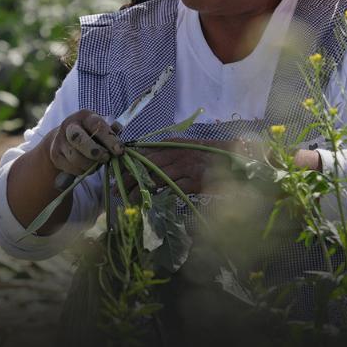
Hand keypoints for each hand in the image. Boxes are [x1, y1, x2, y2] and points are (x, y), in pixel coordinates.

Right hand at [46, 110, 124, 175]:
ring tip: (98, 163)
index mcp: (84, 116)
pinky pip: (71, 168)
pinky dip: (83, 171)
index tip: (120, 151)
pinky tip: (88, 167)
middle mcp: (69, 126)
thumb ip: (110, 135)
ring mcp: (59, 141)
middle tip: (106, 158)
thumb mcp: (99, 129)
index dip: (110, 139)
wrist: (62, 139)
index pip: (97, 126)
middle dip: (95, 152)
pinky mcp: (55, 155)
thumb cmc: (89, 134)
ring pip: (75, 157)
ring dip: (90, 164)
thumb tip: (121, 145)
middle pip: (79, 140)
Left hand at [125, 137, 240, 197]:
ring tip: (129, 199)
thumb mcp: (181, 147)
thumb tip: (142, 161)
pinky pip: (171, 190)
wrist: (230, 158)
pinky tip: (150, 203)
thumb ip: (164, 153)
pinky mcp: (193, 181)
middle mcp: (175, 153)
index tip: (115, 173)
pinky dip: (159, 197)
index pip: (143, 153)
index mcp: (170, 144)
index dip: (127, 164)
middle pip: (145, 166)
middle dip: (128, 178)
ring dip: (140, 190)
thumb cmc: (203, 154)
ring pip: (155, 179)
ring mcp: (184, 167)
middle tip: (116, 189)